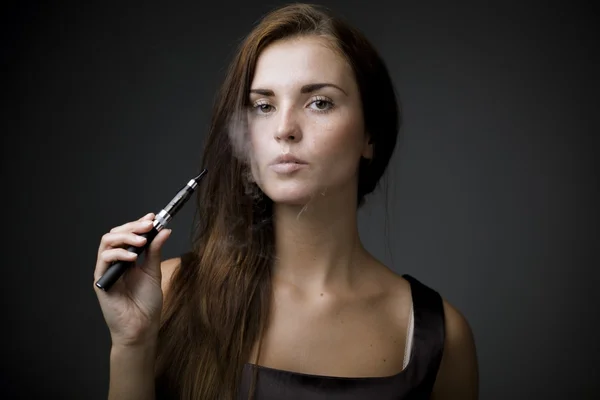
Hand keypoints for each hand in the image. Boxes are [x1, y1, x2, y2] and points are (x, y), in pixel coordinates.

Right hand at [93, 213, 171, 347]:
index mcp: (127, 259)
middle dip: (132, 226)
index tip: (152, 217)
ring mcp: (107, 270)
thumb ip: (155, 251)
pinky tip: (132, 257)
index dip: (138, 224)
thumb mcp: (154, 272)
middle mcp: (115, 262)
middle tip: (148, 225)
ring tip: (141, 240)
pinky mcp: (101, 281)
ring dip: (125, 237)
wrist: (141, 327)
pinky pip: (104, 260)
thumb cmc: (146, 303)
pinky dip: (118, 254)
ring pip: (107, 242)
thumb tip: (164, 230)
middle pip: (116, 234)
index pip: (128, 234)